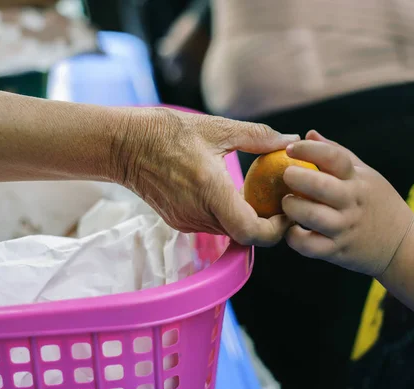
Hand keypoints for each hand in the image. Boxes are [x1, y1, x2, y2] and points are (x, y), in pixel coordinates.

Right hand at [112, 107, 299, 245]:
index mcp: (210, 190)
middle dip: (269, 224)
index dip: (276, 229)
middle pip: (244, 235)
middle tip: (284, 202)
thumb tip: (291, 140)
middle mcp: (198, 213)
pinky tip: (236, 196)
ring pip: (230, 232)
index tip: (288, 211)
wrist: (123, 145)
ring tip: (264, 197)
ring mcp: (186, 221)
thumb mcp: (218, 128)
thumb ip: (259, 136)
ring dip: (249, 219)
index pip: (250, 231)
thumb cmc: (167, 132)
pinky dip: (230, 215)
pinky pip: (214, 225)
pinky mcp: (179, 221)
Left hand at [282, 130, 413, 276]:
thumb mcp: (365, 174)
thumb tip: (309, 134)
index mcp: (357, 179)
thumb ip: (337, 153)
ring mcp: (345, 228)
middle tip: (286, 175)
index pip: (333, 157)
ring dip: (293, 207)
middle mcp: (352, 202)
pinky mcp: (338, 251)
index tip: (290, 147)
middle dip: (296, 177)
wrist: (403, 244)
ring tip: (287, 203)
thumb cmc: (377, 203)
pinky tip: (292, 230)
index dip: (308, 149)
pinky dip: (295, 238)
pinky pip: (310, 246)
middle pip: (320, 186)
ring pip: (312, 216)